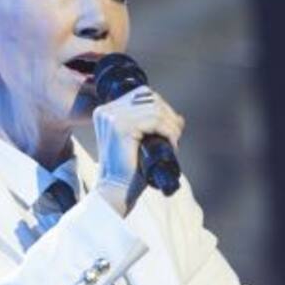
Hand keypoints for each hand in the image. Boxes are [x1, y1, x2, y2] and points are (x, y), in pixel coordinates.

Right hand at [92, 85, 183, 216]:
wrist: (115, 189)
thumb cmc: (128, 169)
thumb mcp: (139, 140)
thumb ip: (151, 124)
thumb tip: (179, 117)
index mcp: (106, 111)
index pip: (141, 94)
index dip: (162, 107)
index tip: (172, 127)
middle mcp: (106, 110)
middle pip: (149, 97)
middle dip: (168, 114)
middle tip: (176, 134)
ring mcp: (112, 117)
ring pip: (155, 108)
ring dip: (171, 124)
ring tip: (174, 140)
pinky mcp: (122, 127)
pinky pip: (155, 120)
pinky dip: (169, 131)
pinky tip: (172, 144)